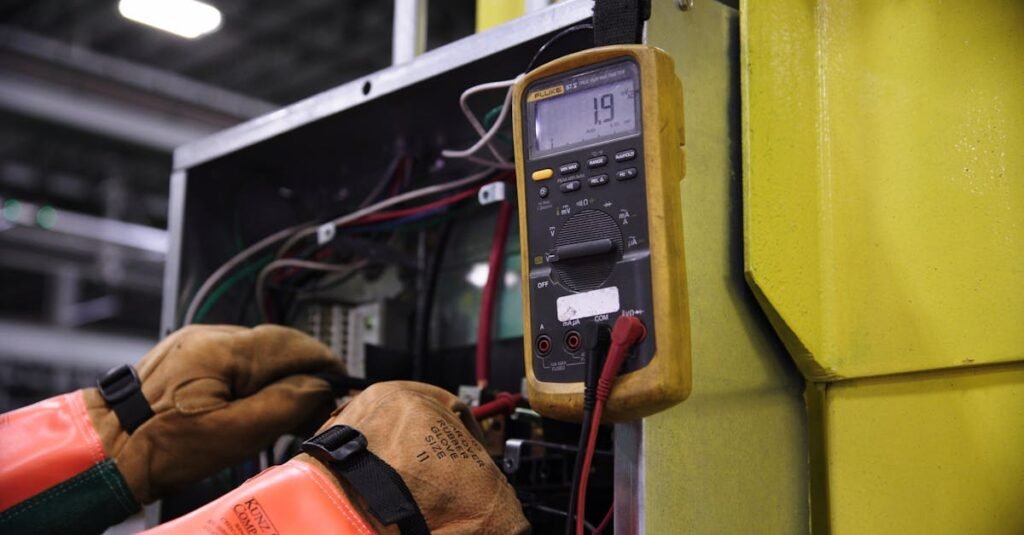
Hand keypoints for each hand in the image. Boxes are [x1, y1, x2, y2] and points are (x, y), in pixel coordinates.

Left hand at [85, 324, 342, 503]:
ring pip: (254, 350)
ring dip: (277, 372)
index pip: (289, 344)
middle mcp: (206, 335)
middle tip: (320, 398)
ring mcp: (193, 342)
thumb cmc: (160, 448)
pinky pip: (232, 356)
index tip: (340, 379)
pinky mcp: (185, 354)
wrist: (107, 451)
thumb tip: (319, 387)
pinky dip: (252, 375)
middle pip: (273, 344)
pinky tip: (255, 400)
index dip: (321, 360)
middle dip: (301, 369)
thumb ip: (284, 405)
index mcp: (219, 350)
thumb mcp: (235, 435)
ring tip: (287, 407)